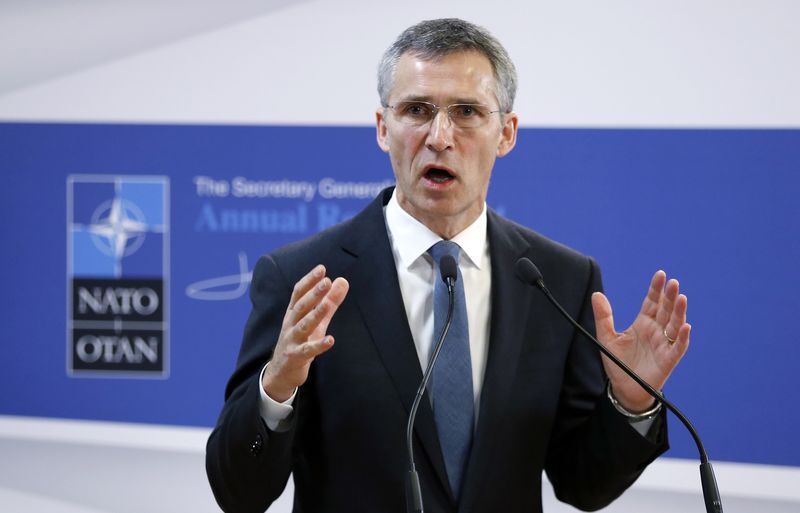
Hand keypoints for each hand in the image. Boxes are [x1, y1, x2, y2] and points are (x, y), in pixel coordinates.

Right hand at [262, 264, 348, 401]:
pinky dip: (319, 345)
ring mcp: (291, 341)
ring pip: (303, 326)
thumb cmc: (300, 341)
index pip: (298, 293)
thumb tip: (342, 281)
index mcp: (293, 313)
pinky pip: (308, 350)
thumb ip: (330, 302)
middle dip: (313, 293)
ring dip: (315, 314)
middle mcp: (290, 324)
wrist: (280, 372)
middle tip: (326, 281)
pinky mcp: (295, 357)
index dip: (309, 281)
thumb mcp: (316, 321)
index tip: (322, 269)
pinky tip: (331, 340)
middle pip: (301, 306)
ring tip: (327, 304)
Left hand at [591, 271, 689, 412]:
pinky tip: (685, 326)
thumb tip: (596, 295)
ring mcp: (663, 344)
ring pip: (674, 324)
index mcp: (643, 323)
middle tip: (673, 282)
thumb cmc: (618, 363)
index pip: (652, 302)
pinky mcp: (668, 359)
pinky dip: (682, 337)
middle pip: (665, 310)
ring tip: (681, 298)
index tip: (660, 274)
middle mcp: (656, 331)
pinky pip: (677, 346)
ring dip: (679, 312)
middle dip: (669, 296)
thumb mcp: (606, 337)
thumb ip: (603, 317)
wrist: (624, 388)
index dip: (656, 289)